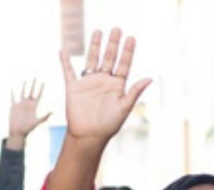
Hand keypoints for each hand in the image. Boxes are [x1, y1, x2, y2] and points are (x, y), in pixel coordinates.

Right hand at [7, 80, 50, 147]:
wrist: (18, 133)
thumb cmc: (28, 129)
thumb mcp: (37, 122)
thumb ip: (45, 117)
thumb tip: (53, 111)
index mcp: (34, 107)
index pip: (38, 95)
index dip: (41, 89)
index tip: (43, 83)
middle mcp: (28, 104)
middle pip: (31, 92)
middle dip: (33, 85)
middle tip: (35, 77)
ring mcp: (21, 105)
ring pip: (23, 93)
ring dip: (24, 87)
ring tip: (26, 80)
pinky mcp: (14, 107)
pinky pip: (13, 98)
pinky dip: (13, 94)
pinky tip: (12, 89)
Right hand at [60, 28, 150, 143]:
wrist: (88, 136)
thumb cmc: (108, 125)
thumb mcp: (124, 107)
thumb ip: (134, 92)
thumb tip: (149, 78)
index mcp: (117, 86)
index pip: (123, 64)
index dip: (127, 51)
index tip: (131, 37)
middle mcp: (103, 81)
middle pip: (109, 58)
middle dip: (113, 44)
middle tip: (117, 29)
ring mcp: (88, 83)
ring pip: (91, 59)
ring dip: (94, 46)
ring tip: (98, 31)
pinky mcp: (73, 87)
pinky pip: (68, 71)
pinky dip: (64, 61)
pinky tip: (63, 50)